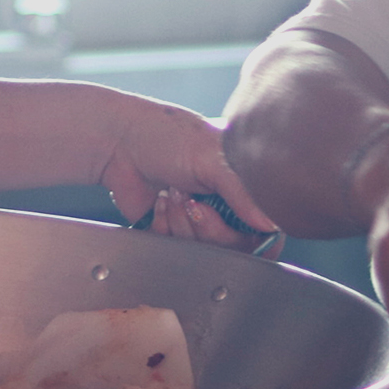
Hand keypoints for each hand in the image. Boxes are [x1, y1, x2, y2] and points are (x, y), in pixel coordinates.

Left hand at [102, 102, 279, 251]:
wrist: (118, 143)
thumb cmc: (166, 136)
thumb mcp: (213, 157)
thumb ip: (245, 193)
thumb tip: (271, 226)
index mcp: (244, 180)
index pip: (267, 226)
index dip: (254, 235)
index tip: (234, 223)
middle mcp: (225, 203)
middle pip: (237, 247)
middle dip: (211, 228)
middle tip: (193, 203)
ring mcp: (199, 219)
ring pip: (205, 252)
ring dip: (184, 225)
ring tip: (171, 195)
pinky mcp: (172, 231)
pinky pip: (177, 250)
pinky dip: (165, 228)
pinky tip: (158, 203)